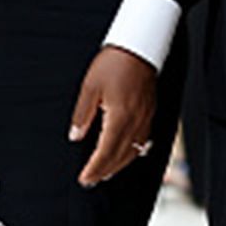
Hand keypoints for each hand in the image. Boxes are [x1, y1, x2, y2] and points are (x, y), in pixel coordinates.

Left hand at [69, 46, 156, 187]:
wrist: (139, 45)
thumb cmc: (115, 62)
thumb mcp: (90, 87)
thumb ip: (82, 115)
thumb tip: (75, 136)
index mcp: (120, 116)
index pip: (106, 152)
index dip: (94, 169)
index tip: (84, 178)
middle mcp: (136, 120)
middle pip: (121, 155)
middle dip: (105, 171)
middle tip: (91, 180)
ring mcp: (146, 116)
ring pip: (134, 150)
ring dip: (120, 164)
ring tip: (106, 172)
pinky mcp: (150, 111)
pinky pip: (144, 139)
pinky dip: (134, 152)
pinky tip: (127, 153)